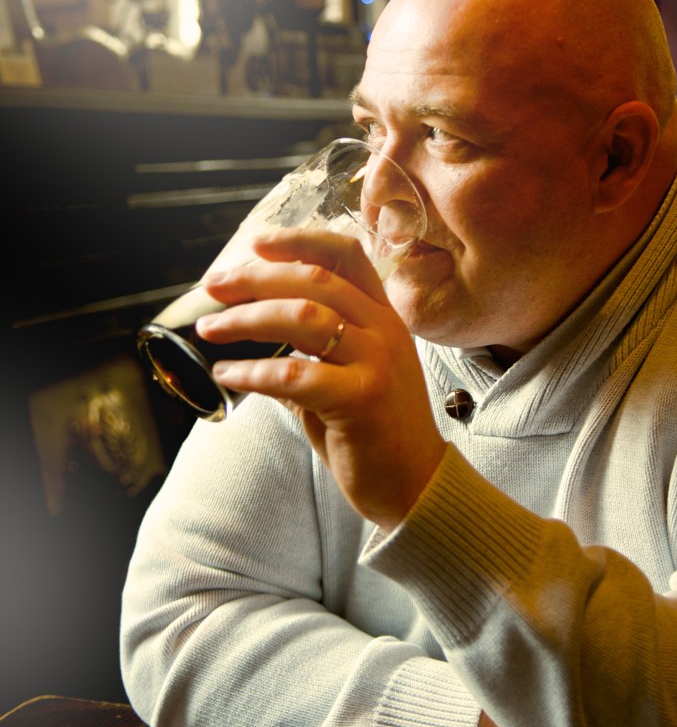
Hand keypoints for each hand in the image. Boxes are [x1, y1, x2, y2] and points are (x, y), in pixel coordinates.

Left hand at [195, 228, 446, 530]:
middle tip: (213, 287)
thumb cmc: (374, 431)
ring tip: (211, 330)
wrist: (415, 485)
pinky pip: (293, 375)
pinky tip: (227, 375)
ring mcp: (377, 361)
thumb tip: (253, 326)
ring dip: (246, 319)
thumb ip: (313, 348)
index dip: (300, 241)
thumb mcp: (349, 374)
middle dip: (255, 277)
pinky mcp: (362, 398)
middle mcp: (385, 330)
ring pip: (302, 316)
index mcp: (384, 317)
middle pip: (314, 279)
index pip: (346, 255)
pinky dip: (252, 372)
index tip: (256, 244)